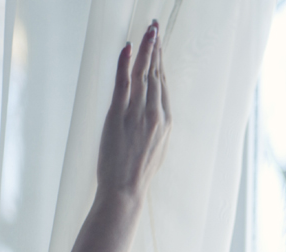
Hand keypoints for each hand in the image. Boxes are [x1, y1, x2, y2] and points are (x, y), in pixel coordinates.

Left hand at [96, 20, 170, 202]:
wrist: (126, 189)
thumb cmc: (137, 173)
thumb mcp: (156, 148)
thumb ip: (156, 127)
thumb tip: (153, 113)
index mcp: (166, 121)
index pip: (162, 83)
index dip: (161, 61)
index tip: (159, 44)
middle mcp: (156, 114)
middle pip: (156, 73)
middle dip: (157, 48)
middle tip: (155, 26)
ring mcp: (138, 114)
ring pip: (144, 74)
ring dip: (146, 49)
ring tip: (148, 29)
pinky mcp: (119, 115)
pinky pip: (124, 83)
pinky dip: (125, 63)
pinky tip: (128, 47)